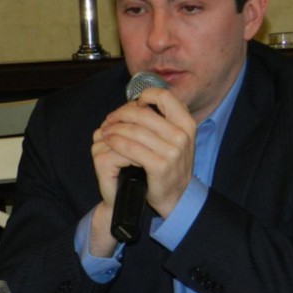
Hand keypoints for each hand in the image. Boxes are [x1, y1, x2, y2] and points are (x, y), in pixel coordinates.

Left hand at [88, 87, 194, 253]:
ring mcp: (172, 152)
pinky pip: (131, 148)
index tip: (133, 104)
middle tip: (110, 120)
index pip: (164, 96)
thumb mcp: (176, 139)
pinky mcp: (159, 166)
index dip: (145, 95)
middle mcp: (182, 136)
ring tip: (106, 131)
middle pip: (143, 113)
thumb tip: (137, 102)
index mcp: (187, 124)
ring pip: (134, 130)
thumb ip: (163, 120)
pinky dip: (117, 143)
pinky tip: (110, 143)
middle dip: (121, 114)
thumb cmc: (171, 165)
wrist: (176, 197)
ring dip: (115, 129)